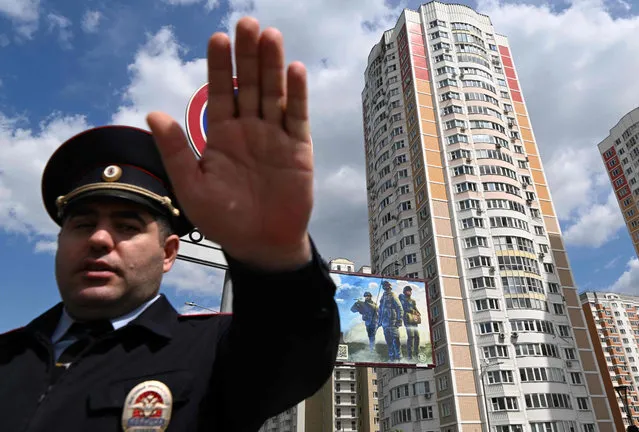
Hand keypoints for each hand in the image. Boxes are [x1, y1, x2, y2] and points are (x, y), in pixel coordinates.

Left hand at [146, 17, 312, 270]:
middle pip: (249, 84)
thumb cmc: (224, 219)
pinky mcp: (298, 149)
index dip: (219, 66)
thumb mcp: (192, 187)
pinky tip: (293, 70)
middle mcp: (249, 129)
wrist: (261, 244)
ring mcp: (275, 136)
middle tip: (247, 22)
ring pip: (274, 94)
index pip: (220, 92)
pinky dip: (296, 95)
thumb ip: (176, 151)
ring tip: (270, 36)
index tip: (218, 38)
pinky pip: (296, 117)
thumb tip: (152, 113)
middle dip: (248, 55)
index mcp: (222, 135)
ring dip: (272, 66)